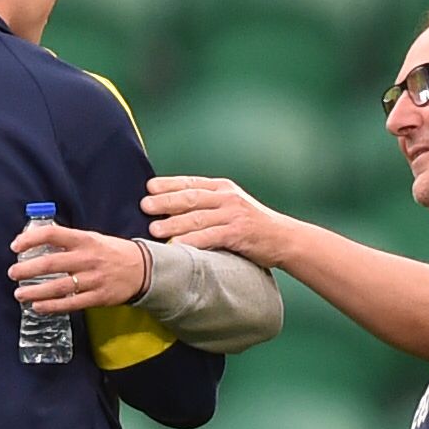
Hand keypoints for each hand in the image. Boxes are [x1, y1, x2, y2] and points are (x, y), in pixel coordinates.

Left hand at [9, 223, 148, 313]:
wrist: (143, 269)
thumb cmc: (113, 252)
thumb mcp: (93, 238)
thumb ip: (69, 241)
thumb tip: (40, 241)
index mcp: (84, 240)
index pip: (52, 235)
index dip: (30, 240)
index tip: (15, 246)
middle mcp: (87, 259)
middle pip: (50, 264)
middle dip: (27, 269)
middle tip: (13, 273)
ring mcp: (92, 280)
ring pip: (58, 287)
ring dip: (35, 291)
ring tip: (20, 293)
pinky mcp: (97, 297)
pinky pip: (71, 303)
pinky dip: (52, 306)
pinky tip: (38, 307)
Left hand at [142, 175, 297, 265]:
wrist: (284, 238)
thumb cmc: (253, 226)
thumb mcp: (232, 206)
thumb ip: (208, 204)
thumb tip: (173, 208)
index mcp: (223, 188)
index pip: (191, 183)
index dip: (168, 184)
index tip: (149, 187)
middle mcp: (227, 197)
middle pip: (191, 197)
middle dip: (165, 201)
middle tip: (144, 206)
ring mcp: (233, 215)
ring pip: (197, 218)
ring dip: (173, 223)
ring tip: (154, 229)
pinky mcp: (239, 233)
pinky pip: (210, 237)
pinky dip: (192, 242)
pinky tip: (176, 246)